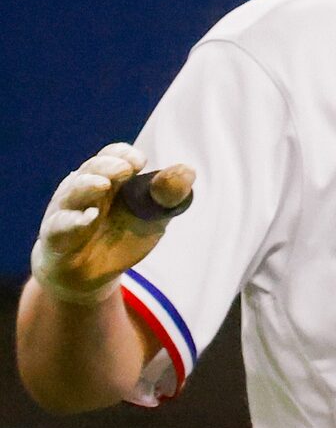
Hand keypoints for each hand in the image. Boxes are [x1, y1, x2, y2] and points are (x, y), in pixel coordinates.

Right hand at [31, 145, 192, 302]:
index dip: (123, 154)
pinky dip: (73, 221)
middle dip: (108, 165)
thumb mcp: (154, 215)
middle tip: (125, 170)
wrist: (92, 272)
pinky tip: (89, 219)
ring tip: (103, 185)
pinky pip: (60, 225)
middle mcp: (84, 189)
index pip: (112, 155)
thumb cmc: (122, 234)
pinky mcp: (56, 236)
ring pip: (72, 192)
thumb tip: (188, 171)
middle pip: (91, 168)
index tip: (140, 162)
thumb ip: (170, 195)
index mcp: (109, 178)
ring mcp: (67, 210)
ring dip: (87, 186)